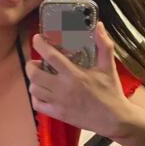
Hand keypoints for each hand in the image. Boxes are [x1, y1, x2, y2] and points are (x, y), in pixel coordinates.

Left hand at [25, 20, 131, 137]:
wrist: (113, 119)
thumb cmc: (110, 92)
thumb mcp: (108, 66)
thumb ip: (104, 45)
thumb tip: (99, 26)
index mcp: (74, 74)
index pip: (50, 56)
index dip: (40, 45)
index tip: (37, 39)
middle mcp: (63, 88)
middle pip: (34, 74)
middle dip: (31, 65)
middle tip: (36, 62)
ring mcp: (58, 102)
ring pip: (34, 89)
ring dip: (33, 80)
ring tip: (40, 77)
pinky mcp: (58, 114)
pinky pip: (37, 105)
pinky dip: (36, 97)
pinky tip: (42, 92)